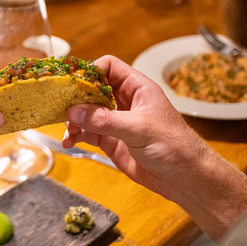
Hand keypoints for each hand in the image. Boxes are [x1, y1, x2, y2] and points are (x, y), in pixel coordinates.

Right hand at [62, 55, 246, 238]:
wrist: (184, 178)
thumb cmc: (174, 146)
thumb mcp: (138, 129)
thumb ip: (105, 120)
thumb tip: (75, 112)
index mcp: (138, 88)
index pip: (109, 67)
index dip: (91, 71)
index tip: (73, 83)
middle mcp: (125, 101)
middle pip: (93, 89)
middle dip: (76, 97)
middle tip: (62, 107)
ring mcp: (117, 121)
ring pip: (86, 112)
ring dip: (74, 119)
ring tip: (68, 130)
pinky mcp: (111, 141)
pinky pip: (87, 133)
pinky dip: (76, 136)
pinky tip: (69, 142)